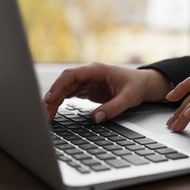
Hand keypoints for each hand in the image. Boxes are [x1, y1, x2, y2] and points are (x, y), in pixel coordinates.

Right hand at [44, 62, 171, 122]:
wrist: (143, 84)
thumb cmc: (136, 86)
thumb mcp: (129, 98)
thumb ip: (113, 108)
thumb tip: (96, 119)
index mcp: (97, 70)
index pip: (72, 74)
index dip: (59, 86)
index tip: (51, 99)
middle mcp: (89, 74)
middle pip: (64, 82)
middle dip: (53, 97)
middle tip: (46, 114)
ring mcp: (87, 82)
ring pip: (65, 89)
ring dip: (55, 101)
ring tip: (48, 116)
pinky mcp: (87, 90)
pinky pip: (70, 94)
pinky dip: (61, 102)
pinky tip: (55, 111)